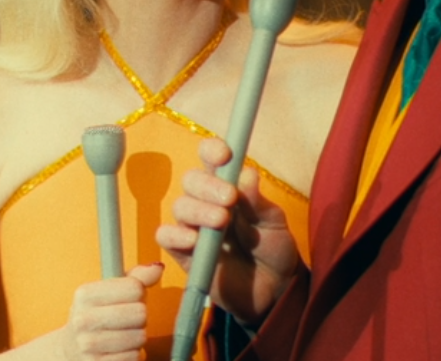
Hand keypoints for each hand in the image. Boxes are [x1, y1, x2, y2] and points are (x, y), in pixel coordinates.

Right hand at [57, 262, 163, 360]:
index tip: (127, 300)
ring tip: (122, 336)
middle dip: (139, 318)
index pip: (134, 288)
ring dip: (137, 338)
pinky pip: (134, 357)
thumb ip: (135, 278)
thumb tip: (157, 268)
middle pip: (140, 313)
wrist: (71, 350)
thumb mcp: (109, 292)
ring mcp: (89, 346)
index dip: (138, 294)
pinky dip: (132, 355)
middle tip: (126, 321)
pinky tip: (119, 351)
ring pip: (140, 337)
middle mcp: (83, 319)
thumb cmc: (97, 316)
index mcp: (85, 294)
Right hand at [155, 138, 299, 325]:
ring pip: (180, 206)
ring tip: (220, 221)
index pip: (211, 159)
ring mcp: (194, 227)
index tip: (225, 155)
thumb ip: (258, 202)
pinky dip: (176, 235)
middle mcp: (206, 202)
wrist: (273, 290)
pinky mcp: (184, 254)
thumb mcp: (273, 223)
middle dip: (208, 185)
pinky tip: (194, 240)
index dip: (212, 151)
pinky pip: (166, 237)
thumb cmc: (273, 249)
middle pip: (192, 180)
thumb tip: (247, 174)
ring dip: (198, 210)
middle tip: (230, 198)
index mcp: (228, 186)